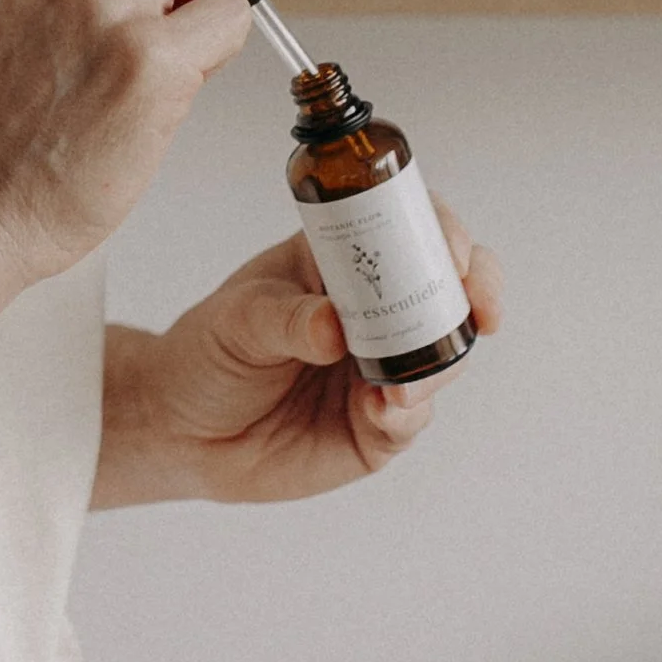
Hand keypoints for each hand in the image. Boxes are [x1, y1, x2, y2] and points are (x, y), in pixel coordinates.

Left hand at [107, 199, 503, 506]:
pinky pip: (412, 418)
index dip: (442, 232)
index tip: (455, 251)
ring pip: (444, 356)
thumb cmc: (208, 355)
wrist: (183, 430)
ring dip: (439, 361)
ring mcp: (382, 369)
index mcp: (342, 264)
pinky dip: (407, 413)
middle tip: (477, 306)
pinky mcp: (377, 427)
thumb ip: (284, 320)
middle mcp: (375, 313)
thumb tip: (334, 326)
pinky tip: (381, 410)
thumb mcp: (235, 321)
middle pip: (451, 289)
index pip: (409, 230)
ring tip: (400, 381)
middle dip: (478, 291)